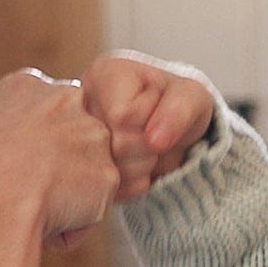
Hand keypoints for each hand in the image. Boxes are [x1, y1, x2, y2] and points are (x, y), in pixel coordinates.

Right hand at [0, 68, 120, 245]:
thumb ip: (6, 135)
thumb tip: (18, 162)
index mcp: (25, 85)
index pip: (48, 114)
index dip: (34, 150)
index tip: (11, 169)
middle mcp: (66, 99)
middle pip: (75, 139)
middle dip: (60, 168)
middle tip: (23, 191)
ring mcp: (91, 135)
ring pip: (85, 176)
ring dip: (65, 199)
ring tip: (28, 206)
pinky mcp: (107, 174)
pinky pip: (92, 211)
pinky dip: (71, 226)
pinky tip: (42, 220)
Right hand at [74, 51, 222, 202]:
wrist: (173, 131)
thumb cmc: (177, 105)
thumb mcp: (191, 98)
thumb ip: (179, 110)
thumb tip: (155, 140)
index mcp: (103, 75)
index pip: (122, 115)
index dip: (150, 123)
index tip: (158, 111)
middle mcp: (80, 106)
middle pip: (116, 146)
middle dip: (147, 149)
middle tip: (154, 135)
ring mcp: (76, 141)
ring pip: (111, 173)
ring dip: (141, 168)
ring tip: (146, 149)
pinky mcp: (82, 172)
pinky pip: (111, 191)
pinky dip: (133, 184)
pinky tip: (136, 165)